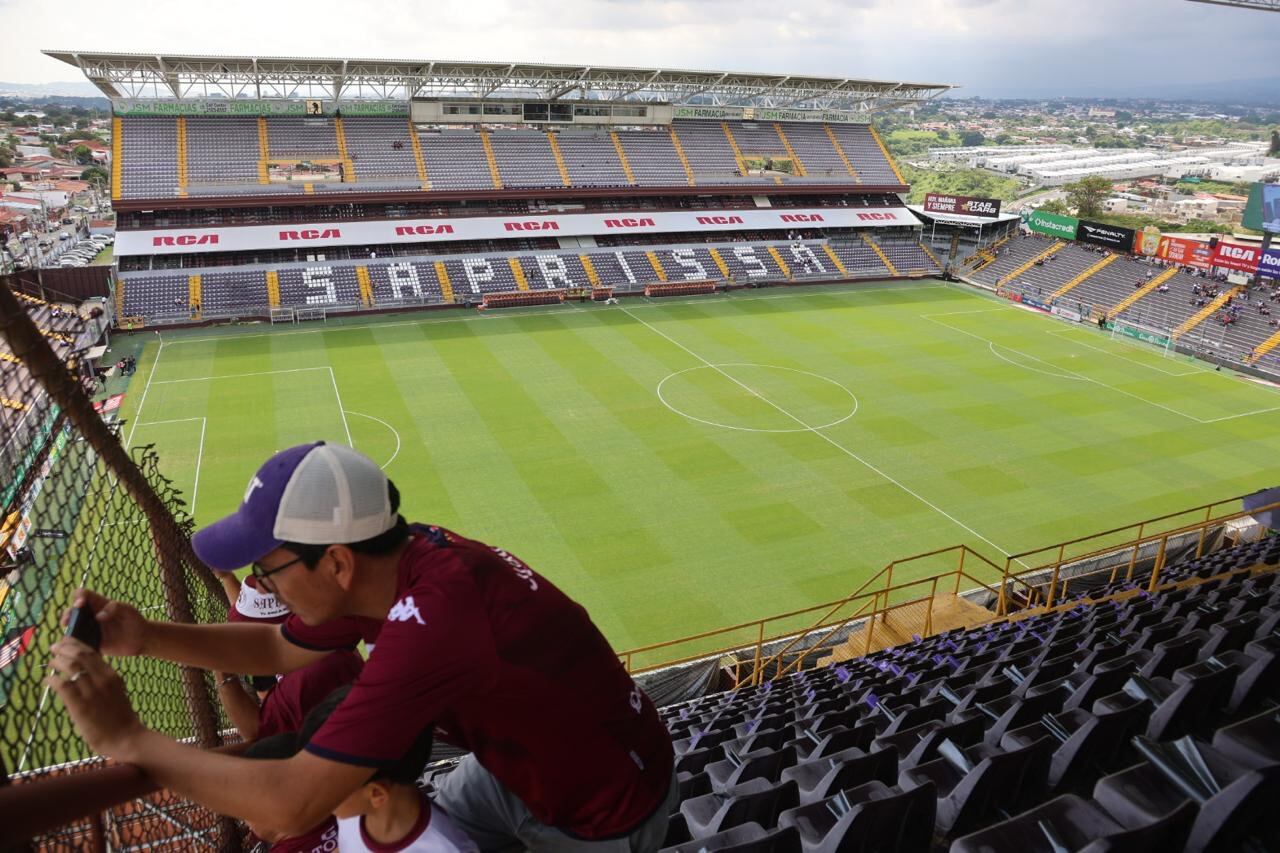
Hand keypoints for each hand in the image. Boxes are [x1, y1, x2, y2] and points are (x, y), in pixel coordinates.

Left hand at [45, 637, 147, 760]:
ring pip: (70, 667)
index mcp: (112, 675)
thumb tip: (85, 673)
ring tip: (50, 661)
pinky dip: (52, 680)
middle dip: (64, 648)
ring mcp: (91, 691)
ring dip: (57, 661)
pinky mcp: (79, 704)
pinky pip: (62, 685)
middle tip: (54, 647)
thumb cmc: (120, 716)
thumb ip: (103, 681)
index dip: (76, 644)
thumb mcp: (116, 691)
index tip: (66, 641)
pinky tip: (47, 680)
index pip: (92, 652)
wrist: (125, 737)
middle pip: (80, 655)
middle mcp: (102, 679)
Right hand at [62, 589, 147, 656]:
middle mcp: (91, 616)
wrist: (141, 640)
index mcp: (99, 604)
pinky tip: (72, 646)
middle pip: (72, 611)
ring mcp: (89, 629)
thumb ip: (114, 608)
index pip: (83, 595)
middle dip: (67, 614)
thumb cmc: (135, 620)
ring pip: (72, 627)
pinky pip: (78, 643)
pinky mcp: (91, 643)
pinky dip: (73, 643)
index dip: (78, 597)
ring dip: (67, 629)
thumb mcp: (128, 610)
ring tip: (68, 633)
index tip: (80, 604)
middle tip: (68, 620)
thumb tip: (98, 617)